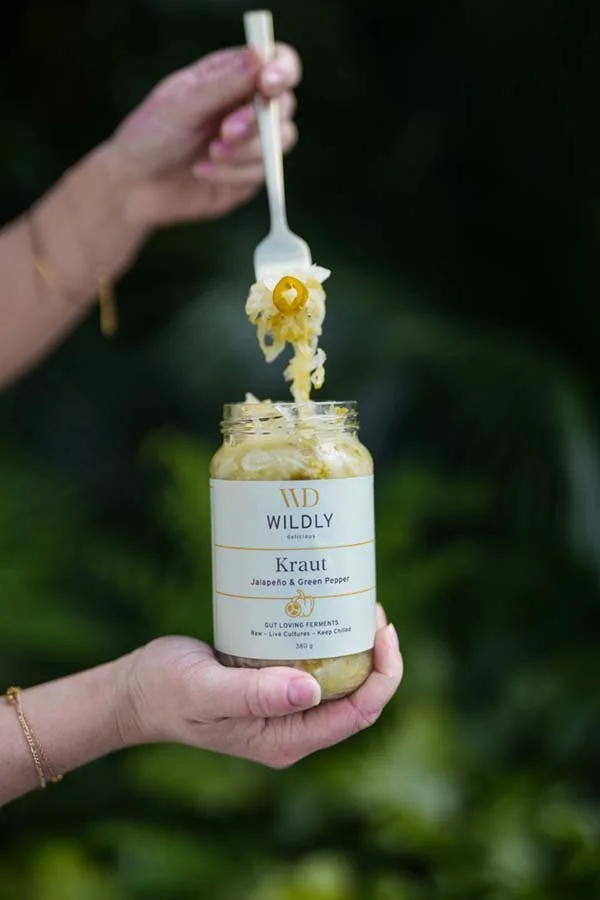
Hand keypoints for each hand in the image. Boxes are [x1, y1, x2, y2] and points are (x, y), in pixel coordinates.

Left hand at [108, 45, 300, 227]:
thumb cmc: (152, 135)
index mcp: (232, 76)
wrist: (136, 186)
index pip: (276, 62)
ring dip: (247, 150)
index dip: (281, 70)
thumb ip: (222, 85)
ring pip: (280, 141)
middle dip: (258, 120)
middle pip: (284, 104)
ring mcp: (253, 143)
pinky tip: (201, 172)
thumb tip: (259, 58)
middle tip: (226, 131)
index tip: (267, 85)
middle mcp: (248, 107)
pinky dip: (234, 173)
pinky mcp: (251, 175)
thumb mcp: (181, 104)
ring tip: (211, 154)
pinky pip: (264, 173)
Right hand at [118, 605, 402, 767]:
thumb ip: (255, 694)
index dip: (382, 676)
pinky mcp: (273, 685)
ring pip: (339, 679)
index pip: (357, 714)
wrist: (136, 690)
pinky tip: (322, 608)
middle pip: (357, 697)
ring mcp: (284, 708)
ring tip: (353, 602)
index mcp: (286, 740)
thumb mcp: (206, 691)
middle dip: (374, 655)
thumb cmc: (166, 691)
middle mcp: (293, 728)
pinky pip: (314, 664)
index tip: (382, 630)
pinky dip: (326, 638)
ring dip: (353, 645)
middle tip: (369, 607)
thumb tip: (312, 689)